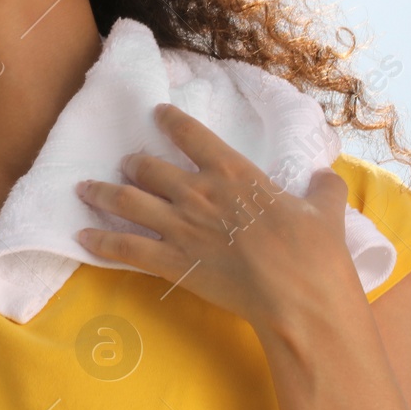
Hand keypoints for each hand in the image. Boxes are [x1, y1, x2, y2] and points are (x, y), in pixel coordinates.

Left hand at [73, 102, 361, 335]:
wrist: (299, 295)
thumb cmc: (315, 252)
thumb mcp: (326, 210)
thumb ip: (322, 189)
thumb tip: (328, 178)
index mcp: (234, 173)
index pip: (192, 135)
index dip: (170, 121)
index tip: (157, 114)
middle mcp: (199, 193)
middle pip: (150, 168)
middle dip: (133, 164)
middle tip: (125, 163)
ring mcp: (181, 227)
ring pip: (127, 201)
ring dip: (103, 193)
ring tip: (86, 188)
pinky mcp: (172, 262)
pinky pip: (125, 247)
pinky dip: (100, 241)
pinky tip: (81, 236)